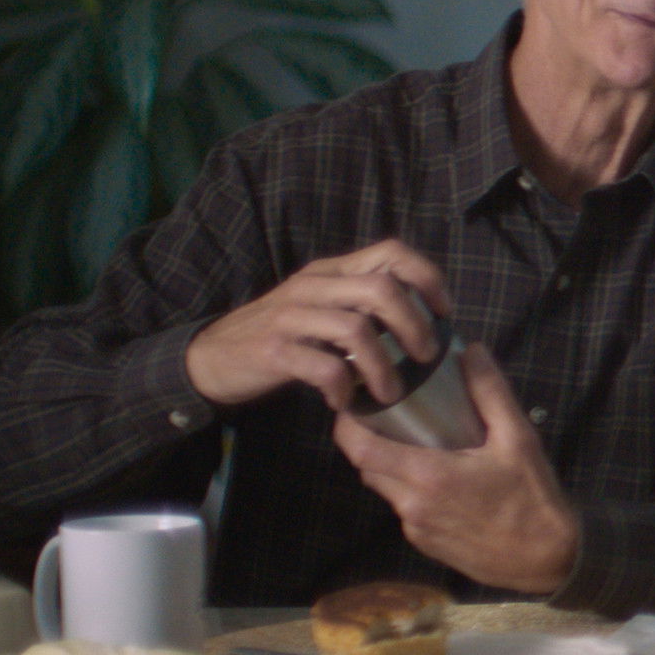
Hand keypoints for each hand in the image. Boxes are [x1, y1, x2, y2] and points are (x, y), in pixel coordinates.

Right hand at [185, 240, 450, 411]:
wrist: (210, 357)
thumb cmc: (281, 335)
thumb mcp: (321, 306)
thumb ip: (360, 304)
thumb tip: (422, 322)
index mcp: (332, 271)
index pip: (391, 252)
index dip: (427, 278)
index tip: (444, 312)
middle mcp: (313, 285)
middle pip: (382, 290)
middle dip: (415, 326)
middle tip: (425, 357)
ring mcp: (291, 316)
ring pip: (357, 330)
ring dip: (384, 368)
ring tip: (390, 393)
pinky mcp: (273, 350)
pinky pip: (324, 367)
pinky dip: (344, 388)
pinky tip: (346, 402)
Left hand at [333, 344, 581, 594]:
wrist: (546, 560)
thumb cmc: (532, 497)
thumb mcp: (518, 438)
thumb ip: (490, 393)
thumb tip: (471, 350)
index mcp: (428, 475)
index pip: (361, 448)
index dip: (346, 424)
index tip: (352, 403)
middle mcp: (411, 503)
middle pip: (367, 467)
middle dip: (369, 440)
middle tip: (388, 417)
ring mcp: (415, 527)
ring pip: (385, 489)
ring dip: (392, 465)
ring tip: (418, 445)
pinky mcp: (424, 543)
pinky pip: (404, 508)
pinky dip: (412, 490)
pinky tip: (443, 481)